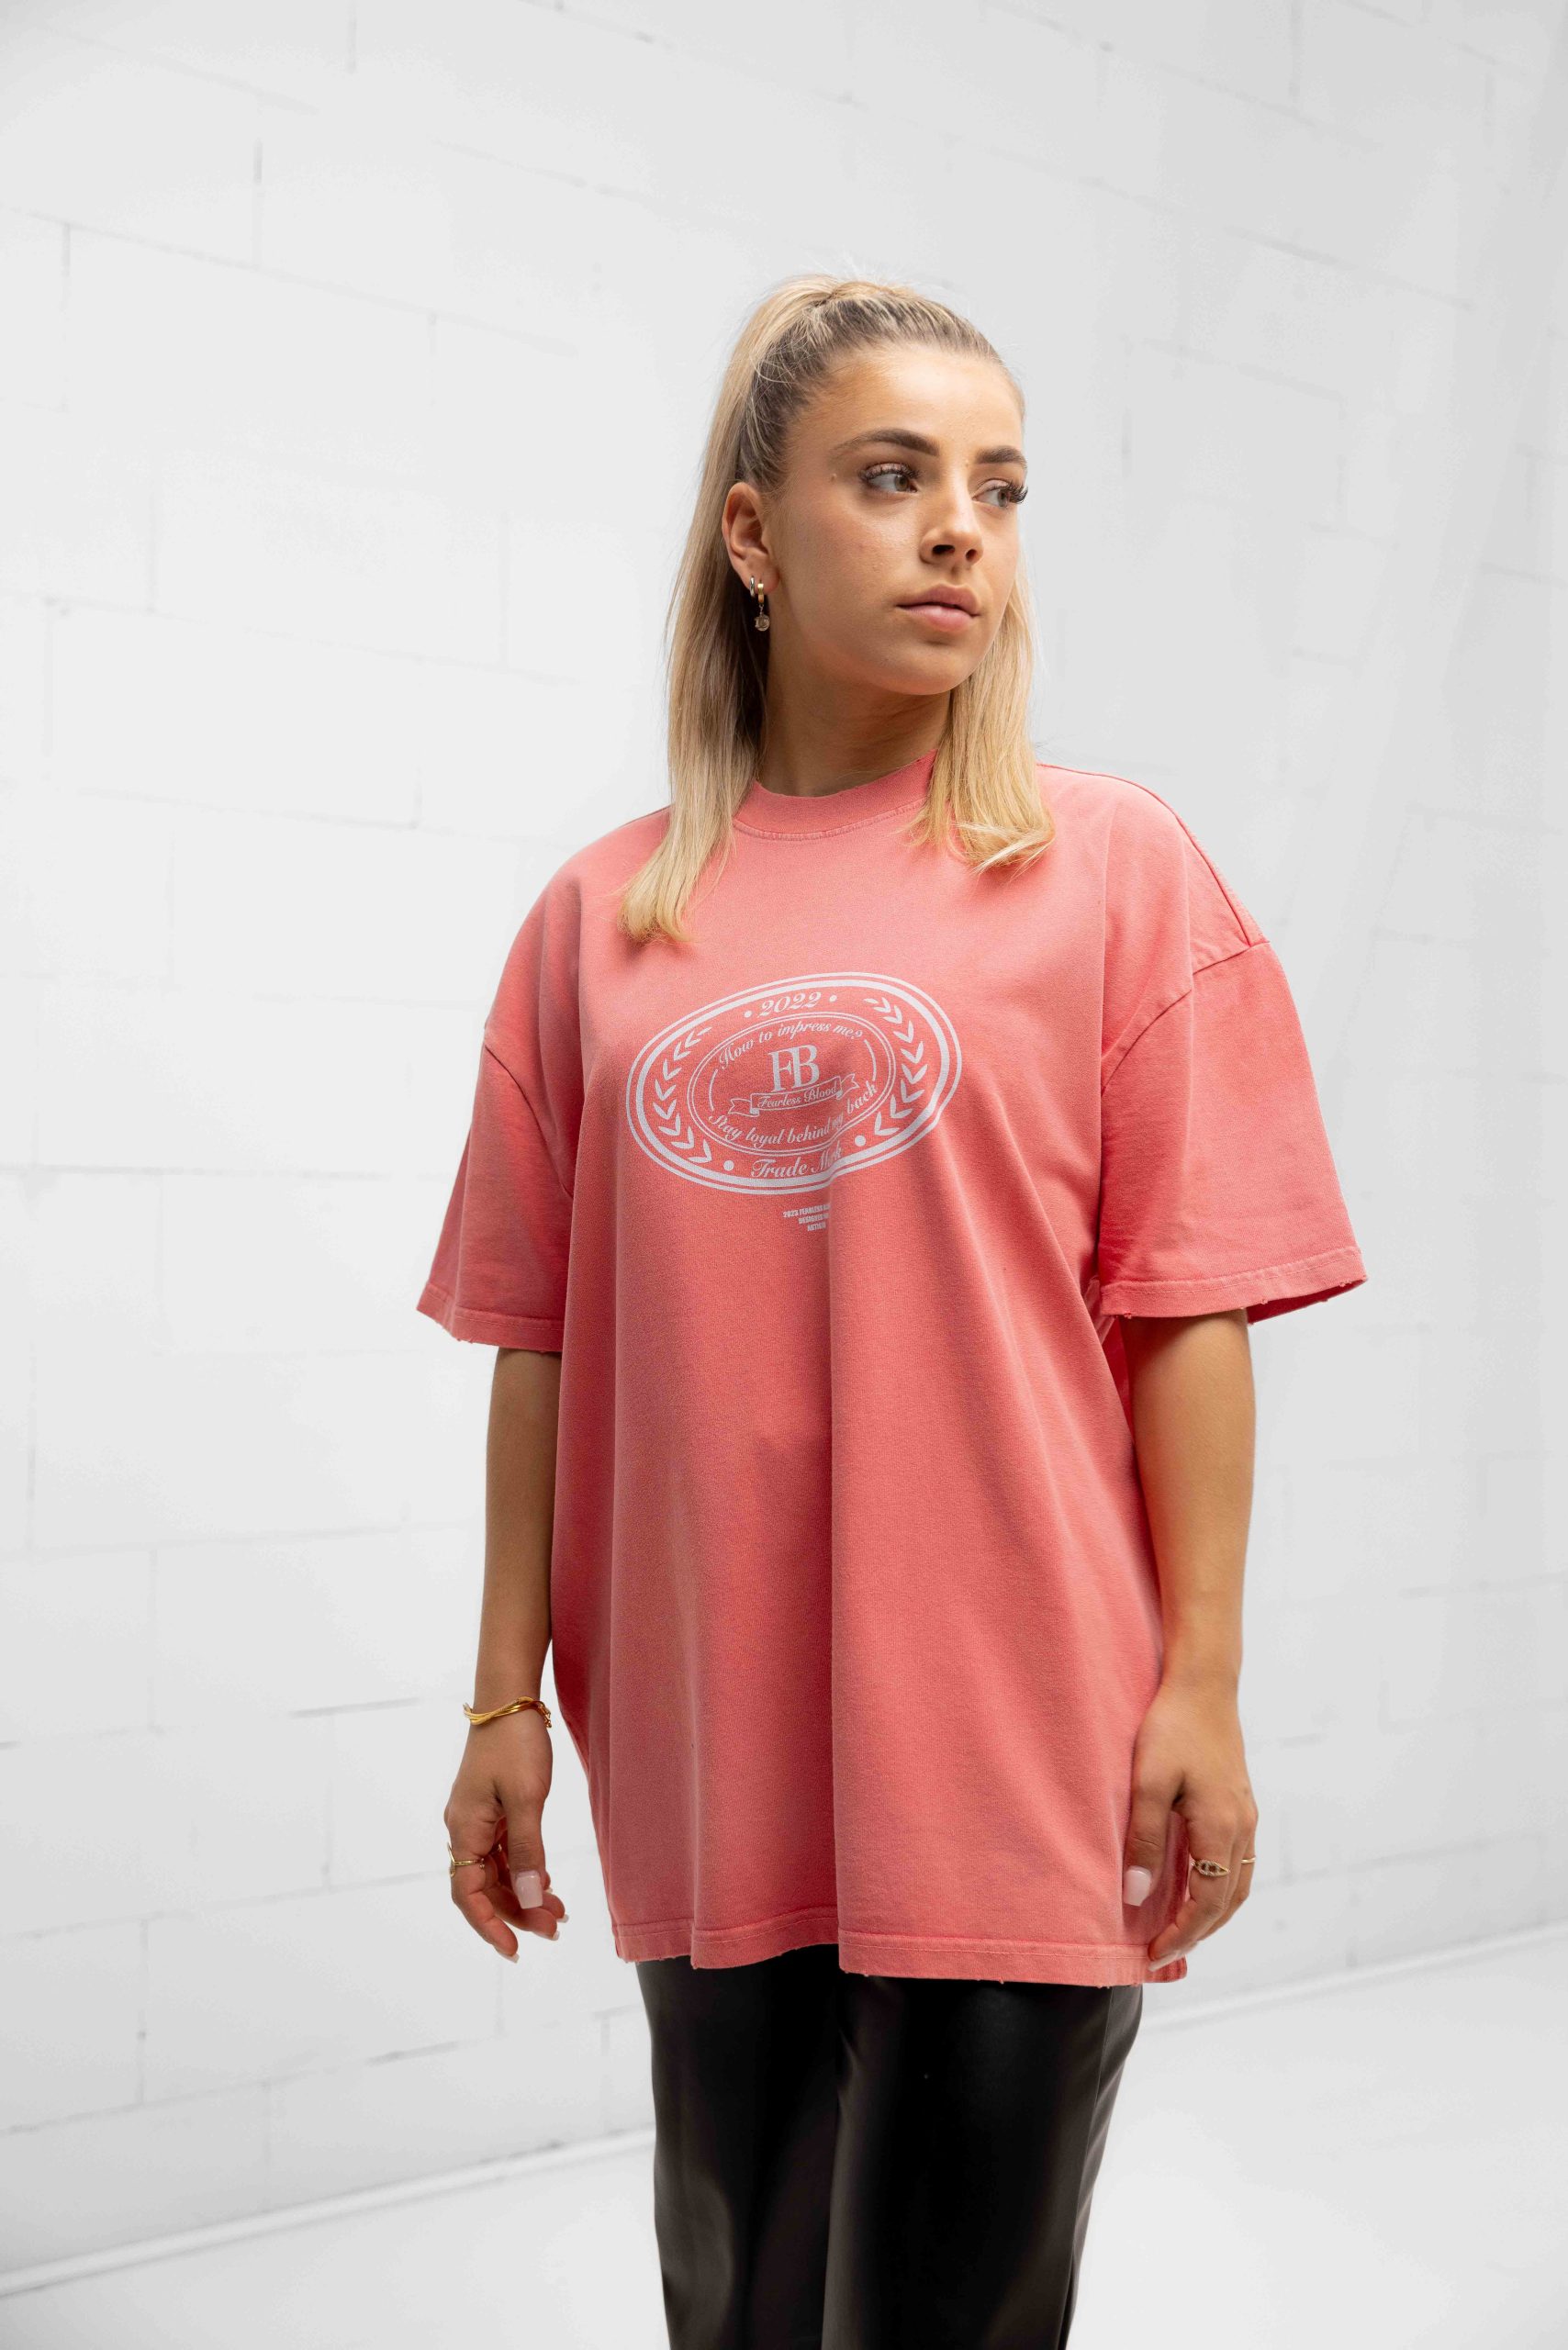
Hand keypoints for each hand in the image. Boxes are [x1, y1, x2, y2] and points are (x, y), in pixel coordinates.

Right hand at [444, 1711, 567, 1961]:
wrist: (510, 1698)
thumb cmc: (516, 1743)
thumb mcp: (526, 1799)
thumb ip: (527, 1852)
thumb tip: (527, 1900)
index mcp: (464, 1829)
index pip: (467, 1894)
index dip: (489, 1926)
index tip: (515, 1950)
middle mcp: (465, 1829)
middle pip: (484, 1887)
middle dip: (517, 1913)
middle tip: (554, 1930)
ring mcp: (478, 1819)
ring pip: (497, 1872)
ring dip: (523, 1894)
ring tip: (558, 1913)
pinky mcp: (493, 1809)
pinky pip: (505, 1852)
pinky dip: (525, 1871)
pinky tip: (547, 1884)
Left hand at [1122, 1674, 1257, 1969]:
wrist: (1203, 1683)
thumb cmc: (1171, 1727)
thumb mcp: (1147, 1782)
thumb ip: (1144, 1840)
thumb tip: (1137, 1896)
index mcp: (1221, 1827)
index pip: (1205, 1904)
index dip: (1180, 1936)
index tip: (1151, 1956)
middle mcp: (1242, 1828)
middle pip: (1226, 1902)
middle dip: (1196, 1934)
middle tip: (1163, 1954)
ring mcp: (1246, 1815)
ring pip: (1237, 1885)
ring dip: (1211, 1916)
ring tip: (1180, 1932)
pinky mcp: (1241, 1803)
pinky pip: (1237, 1863)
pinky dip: (1219, 1888)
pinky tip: (1196, 1887)